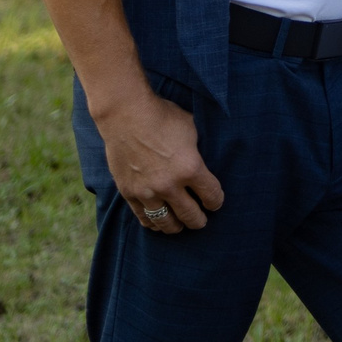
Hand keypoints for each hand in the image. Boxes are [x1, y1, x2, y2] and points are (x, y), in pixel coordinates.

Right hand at [94, 83, 223, 234]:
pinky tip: (158, 223)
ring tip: (180, 225)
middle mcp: (170, 185)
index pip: (212, 197)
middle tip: (201, 220)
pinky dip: (153, 223)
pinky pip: (144, 218)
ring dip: (176, 227)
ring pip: (166, 223)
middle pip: (191, 216)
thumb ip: (198, 149)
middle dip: (200, 221)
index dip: (216, 202)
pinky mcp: (129, 193)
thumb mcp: (191, 128)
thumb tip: (205, 159)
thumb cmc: (161, 116)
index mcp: (190, 168)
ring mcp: (148, 191)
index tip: (215, 203)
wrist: (125, 114)